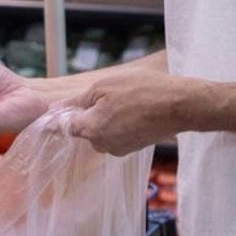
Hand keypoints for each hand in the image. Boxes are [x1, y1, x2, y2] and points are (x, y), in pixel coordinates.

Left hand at [61, 71, 201, 154]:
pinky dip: (121, 122)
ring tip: (126, 100)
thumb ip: (76, 100)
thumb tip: (54, 108)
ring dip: (107, 117)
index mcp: (90, 130)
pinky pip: (117, 134)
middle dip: (88, 113)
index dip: (57, 117)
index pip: (63, 127)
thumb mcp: (103, 87)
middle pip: (84, 129)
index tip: (53, 112)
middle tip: (106, 94)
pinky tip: (135, 109)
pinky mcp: (133, 147)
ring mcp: (119, 148)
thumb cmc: (142, 91)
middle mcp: (102, 145)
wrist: (182, 105)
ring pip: (101, 131)